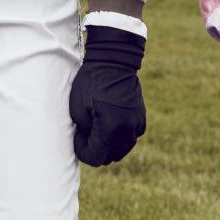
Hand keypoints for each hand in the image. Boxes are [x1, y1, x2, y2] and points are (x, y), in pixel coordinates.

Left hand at [69, 26, 146, 165]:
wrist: (114, 62)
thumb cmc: (91, 83)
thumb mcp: (78, 109)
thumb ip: (83, 133)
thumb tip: (87, 144)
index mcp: (110, 129)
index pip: (95, 158)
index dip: (82, 152)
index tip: (77, 137)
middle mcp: (127, 131)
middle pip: (109, 157)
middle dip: (94, 150)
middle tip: (84, 133)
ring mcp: (136, 126)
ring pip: (120, 150)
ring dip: (107, 145)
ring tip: (96, 129)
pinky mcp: (141, 120)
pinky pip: (129, 139)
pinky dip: (119, 137)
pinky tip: (109, 124)